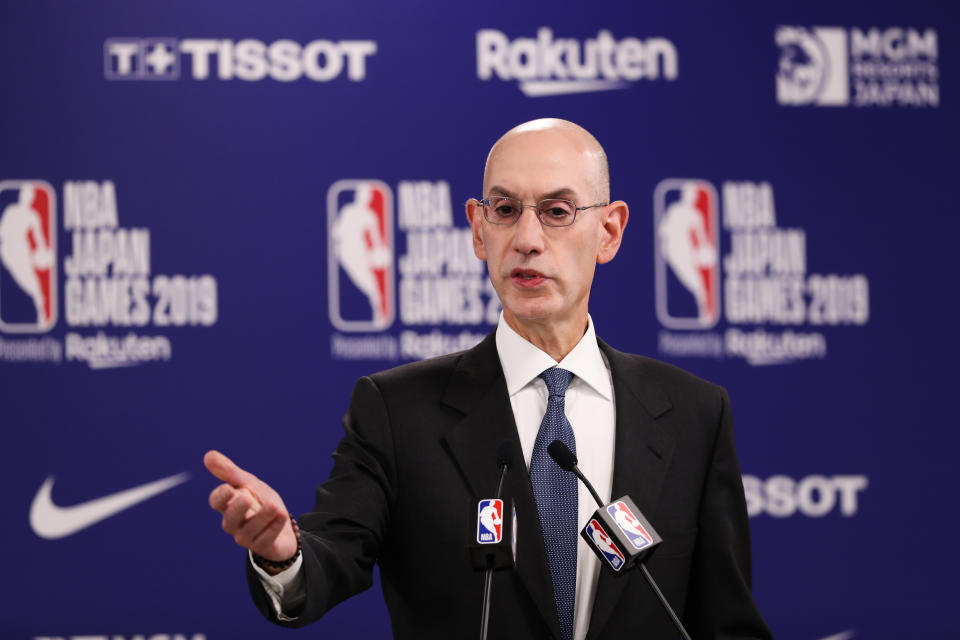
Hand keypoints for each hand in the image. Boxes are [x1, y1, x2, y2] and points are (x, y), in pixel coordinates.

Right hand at [204, 450, 297, 573]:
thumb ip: (231, 472)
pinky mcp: (262, 547)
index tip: (228, 488)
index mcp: (228, 505)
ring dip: (263, 516)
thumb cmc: (261, 502)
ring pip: (250, 529)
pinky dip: (275, 526)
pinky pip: (266, 539)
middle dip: (238, 508)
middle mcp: (233, 523)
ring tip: (274, 506)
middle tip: (247, 498)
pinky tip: (282, 516)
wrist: (283, 524)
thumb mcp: (250, 484)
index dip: (221, 496)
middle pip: (230, 518)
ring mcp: (246, 537)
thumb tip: (208, 455)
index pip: (217, 502)